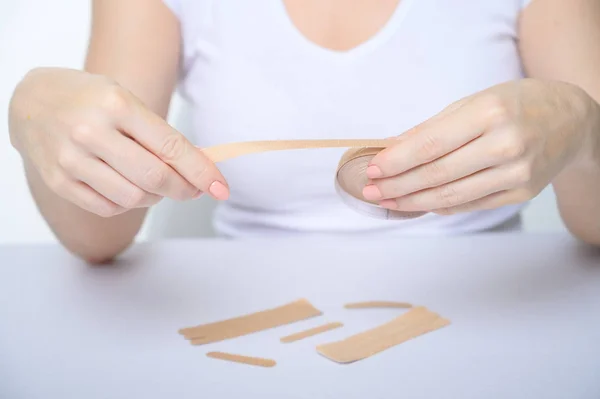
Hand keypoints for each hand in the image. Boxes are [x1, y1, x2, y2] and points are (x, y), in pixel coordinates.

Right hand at [8, 67, 228, 217]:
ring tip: (152, 182)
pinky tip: (127, 186)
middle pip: (155, 179)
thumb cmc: (90, 99)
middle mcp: (91, 132)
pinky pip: (109, 208)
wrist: (32, 101)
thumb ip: (159, 136)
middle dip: (183, 189)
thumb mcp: (127, 101)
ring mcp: (71, 159)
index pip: (171, 148)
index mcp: (117, 105)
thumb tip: (198, 171)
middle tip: (191, 189)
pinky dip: (128, 204)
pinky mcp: (59, 182)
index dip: (202, 172)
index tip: (221, 188)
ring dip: (155, 197)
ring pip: (134, 198)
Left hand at [363, 79, 597, 214]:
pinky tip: (419, 203)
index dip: (397, 160)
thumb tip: (392, 148)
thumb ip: (433, 126)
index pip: (431, 144)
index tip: (372, 168)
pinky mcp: (521, 194)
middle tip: (372, 191)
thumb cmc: (517, 104)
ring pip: (451, 196)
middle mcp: (506, 144)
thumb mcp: (474, 101)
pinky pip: (470, 205)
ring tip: (387, 201)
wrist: (572, 120)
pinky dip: (440, 206)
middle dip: (397, 186)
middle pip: (437, 174)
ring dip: (412, 202)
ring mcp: (517, 173)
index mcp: (491, 113)